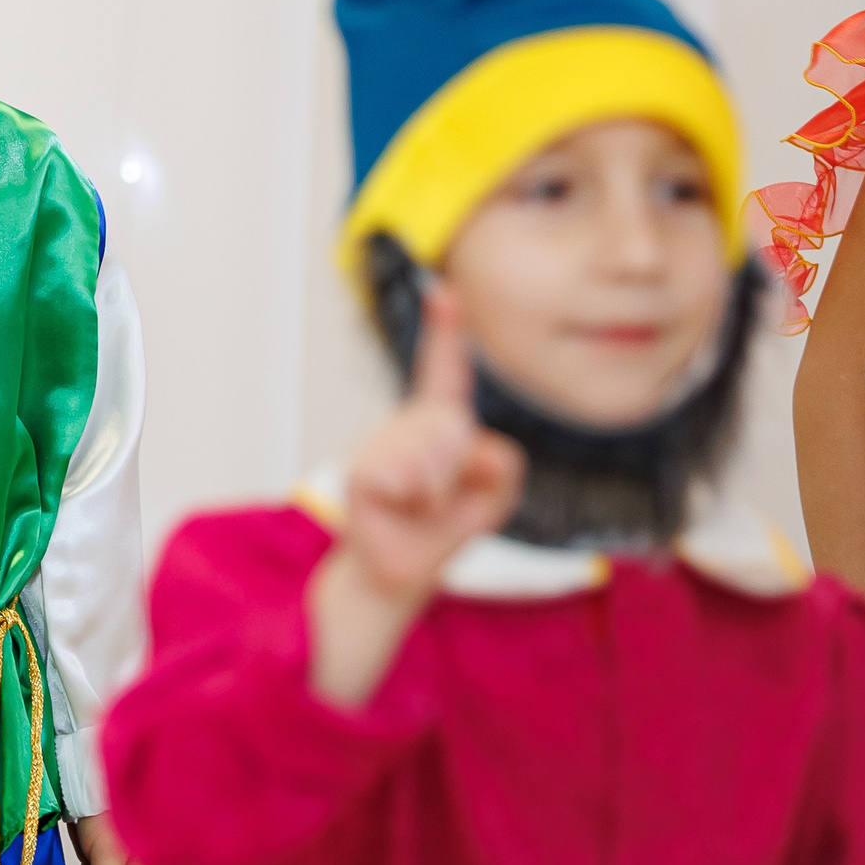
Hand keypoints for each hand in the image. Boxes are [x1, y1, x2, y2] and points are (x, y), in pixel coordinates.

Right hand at [338, 288, 524, 597]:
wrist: (399, 574)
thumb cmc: (442, 530)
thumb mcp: (494, 496)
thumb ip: (502, 465)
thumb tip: (467, 445)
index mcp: (437, 424)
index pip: (445, 372)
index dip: (445, 331)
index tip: (442, 290)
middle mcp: (405, 425)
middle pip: (453, 427)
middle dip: (460, 472)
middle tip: (439, 502)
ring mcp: (378, 444)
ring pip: (432, 454)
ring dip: (438, 492)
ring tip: (418, 509)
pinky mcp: (361, 470)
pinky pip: (406, 475)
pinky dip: (415, 502)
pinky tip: (398, 512)